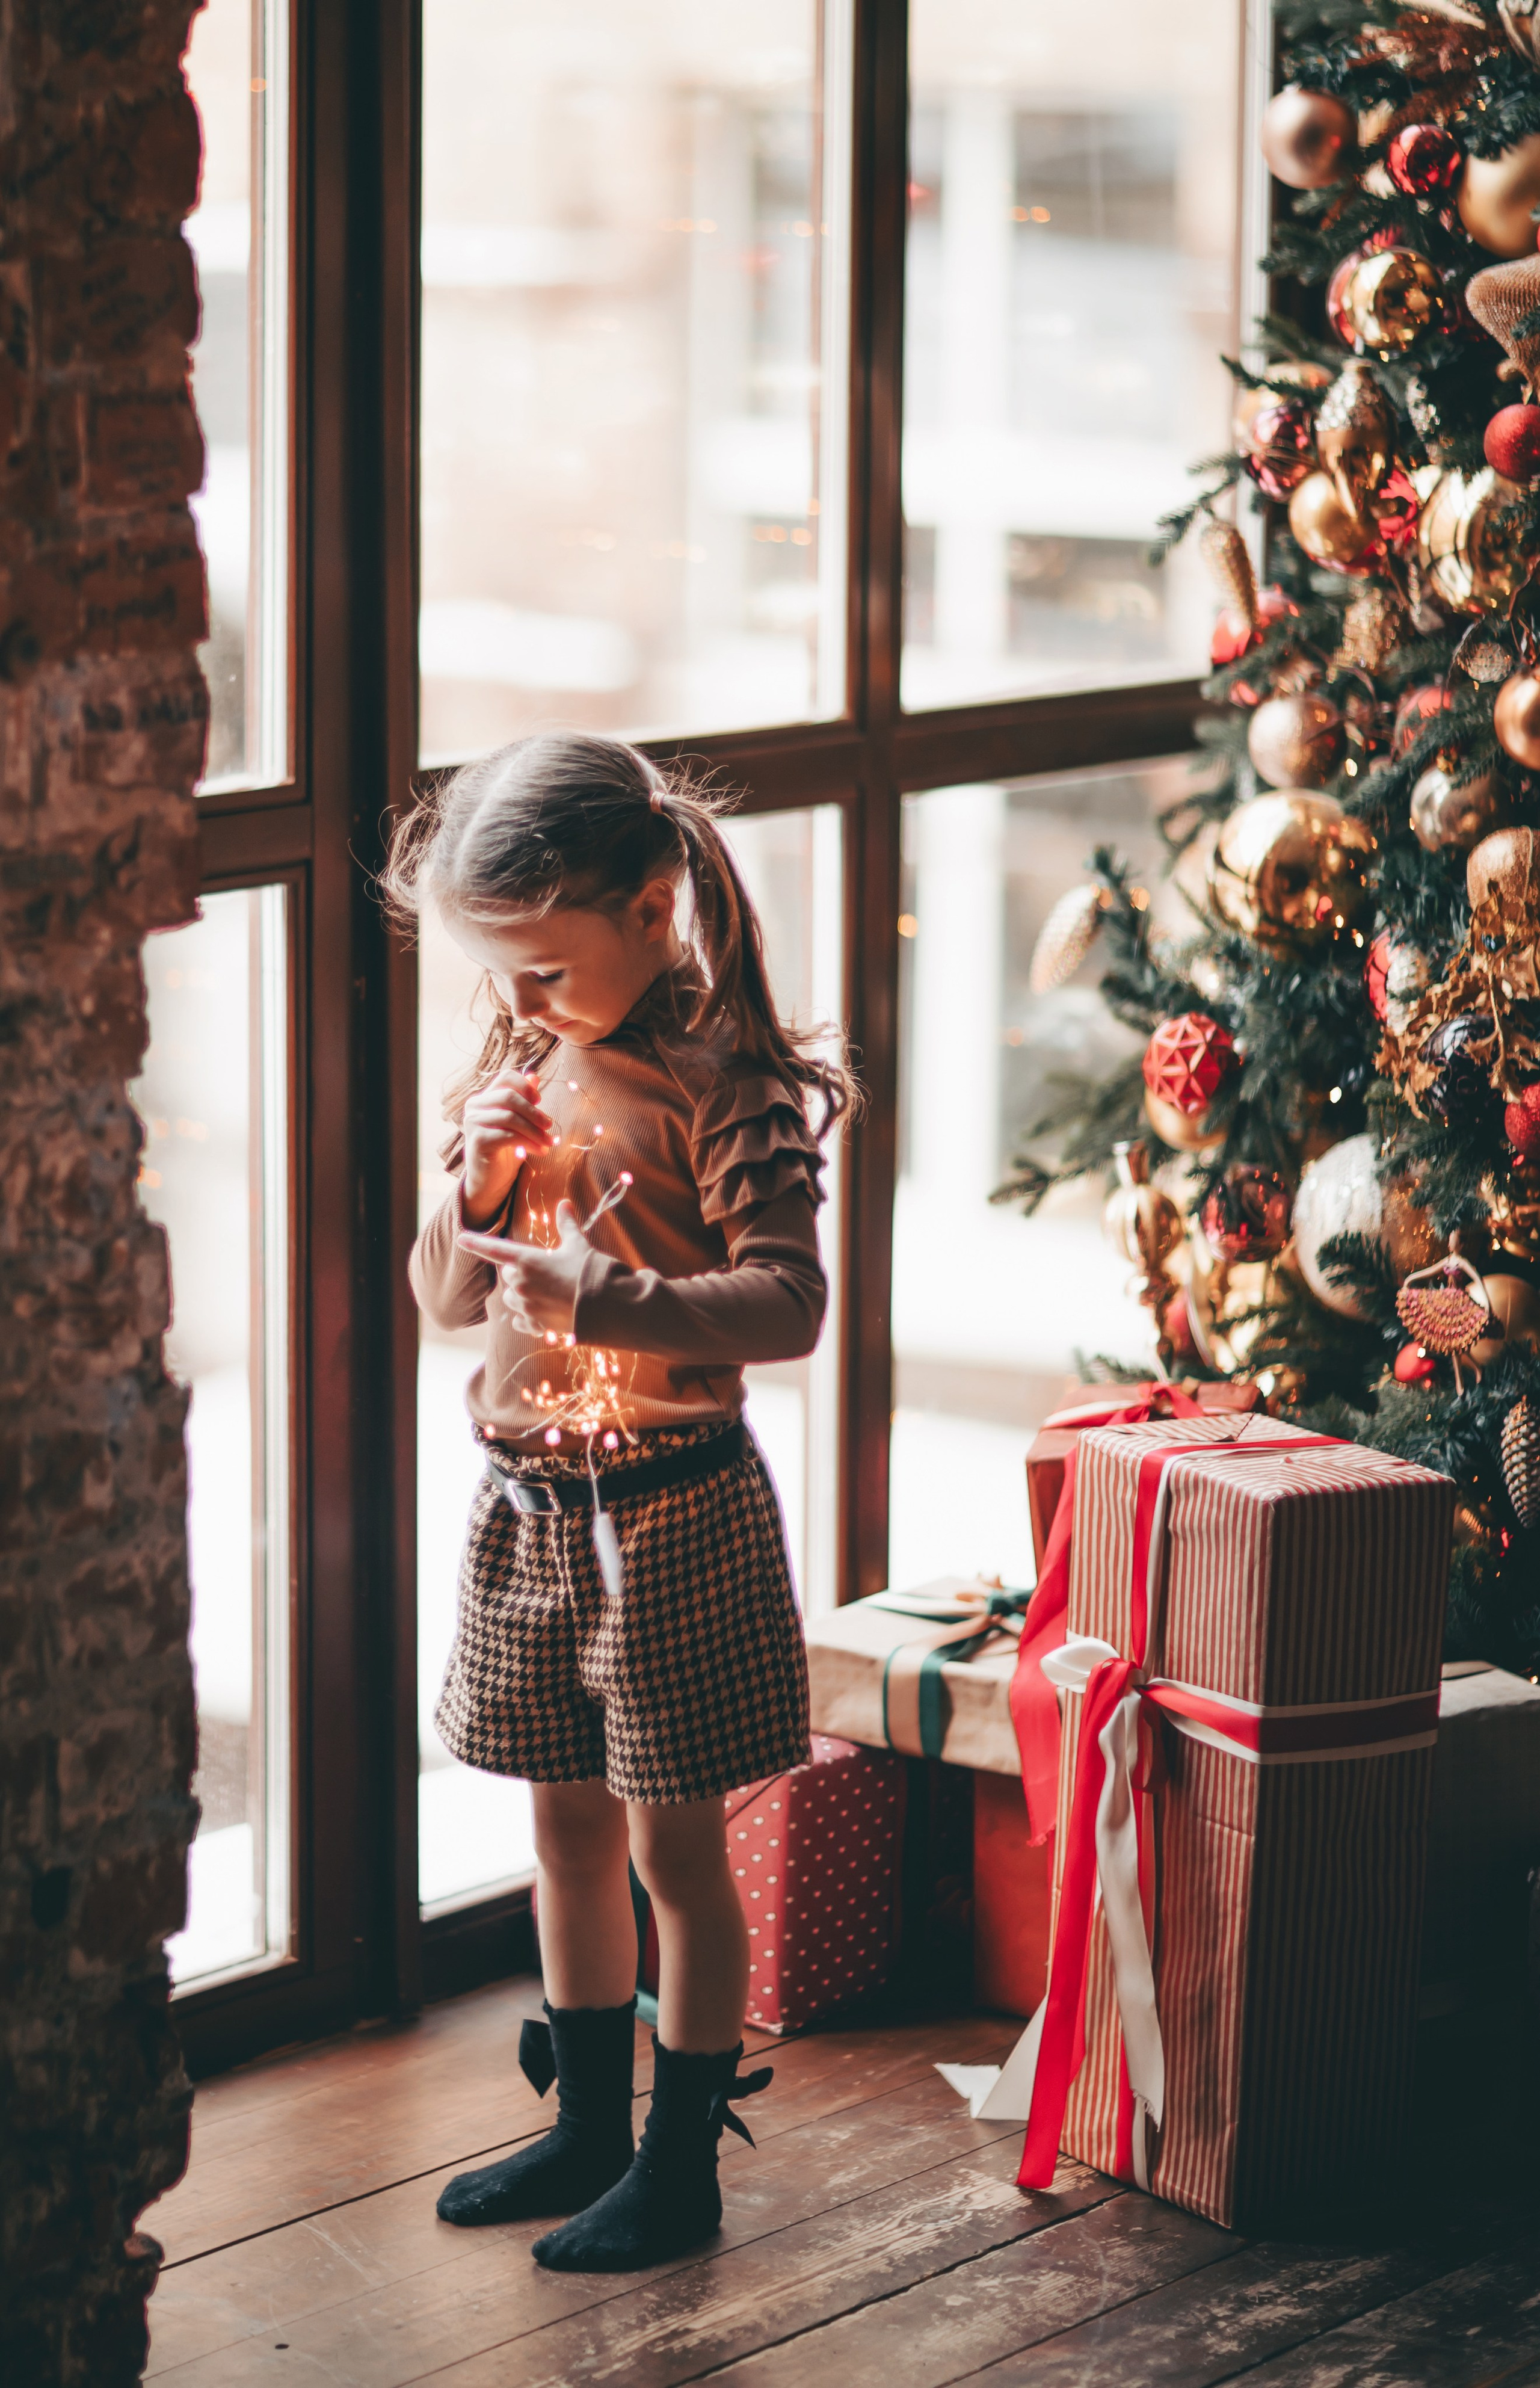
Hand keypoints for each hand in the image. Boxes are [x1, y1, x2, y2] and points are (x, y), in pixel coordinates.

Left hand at [458, 1200, 588, 1336]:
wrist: (604, 1304)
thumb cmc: (589, 1270)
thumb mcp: (578, 1244)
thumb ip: (567, 1224)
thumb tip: (564, 1203)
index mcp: (527, 1260)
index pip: (494, 1250)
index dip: (476, 1243)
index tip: (461, 1239)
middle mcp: (522, 1283)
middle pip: (509, 1276)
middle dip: (521, 1273)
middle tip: (544, 1272)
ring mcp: (526, 1306)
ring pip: (511, 1298)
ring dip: (521, 1295)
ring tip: (544, 1293)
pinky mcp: (535, 1324)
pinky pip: (519, 1321)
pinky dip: (526, 1318)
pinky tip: (540, 1314)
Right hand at [461, 1069, 552, 1229]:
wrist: (489, 1180)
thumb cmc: (504, 1149)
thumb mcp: (516, 1123)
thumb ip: (522, 1100)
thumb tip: (534, 1076)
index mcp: (483, 1098)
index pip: (505, 1077)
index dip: (525, 1086)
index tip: (540, 1101)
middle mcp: (474, 1107)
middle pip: (509, 1096)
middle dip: (534, 1111)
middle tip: (550, 1124)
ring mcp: (473, 1123)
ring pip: (510, 1117)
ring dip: (535, 1130)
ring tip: (549, 1142)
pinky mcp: (477, 1141)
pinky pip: (508, 1135)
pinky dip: (529, 1142)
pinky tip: (540, 1151)